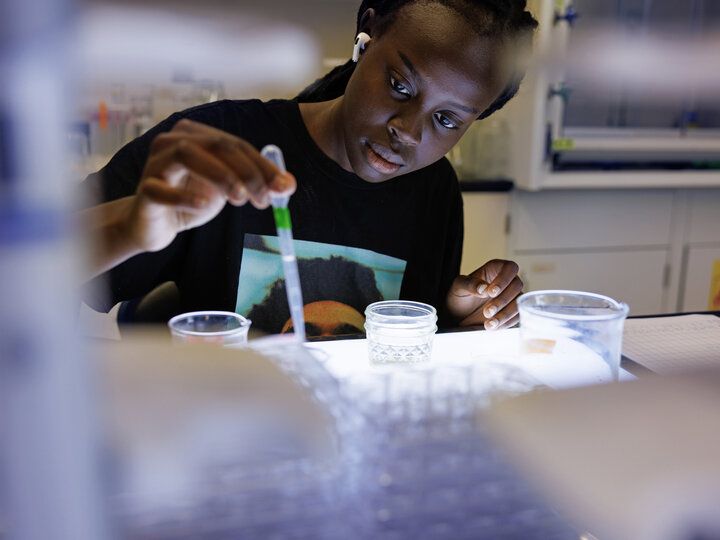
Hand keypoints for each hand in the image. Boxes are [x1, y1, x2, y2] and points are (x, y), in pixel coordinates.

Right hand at [123, 119, 295, 252]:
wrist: (156, 224)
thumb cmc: (191, 199)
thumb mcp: (228, 190)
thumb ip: (256, 184)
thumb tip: (288, 185)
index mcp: (196, 136)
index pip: (235, 144)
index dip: (262, 165)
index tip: (284, 187)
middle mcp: (173, 142)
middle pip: (215, 145)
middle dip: (247, 170)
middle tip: (265, 197)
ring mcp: (155, 164)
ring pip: (187, 156)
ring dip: (220, 176)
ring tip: (240, 198)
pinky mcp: (145, 190)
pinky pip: (162, 189)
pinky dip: (184, 196)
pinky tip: (204, 205)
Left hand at [446, 259, 522, 329]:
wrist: (460, 315)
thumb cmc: (460, 296)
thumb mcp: (458, 287)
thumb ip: (470, 284)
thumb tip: (484, 288)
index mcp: (494, 269)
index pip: (509, 268)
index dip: (503, 279)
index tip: (491, 292)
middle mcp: (507, 280)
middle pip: (516, 285)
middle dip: (502, 301)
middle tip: (487, 312)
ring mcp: (512, 296)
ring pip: (519, 302)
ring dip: (505, 314)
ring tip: (489, 324)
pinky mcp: (513, 310)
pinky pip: (517, 315)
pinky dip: (506, 322)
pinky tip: (494, 326)